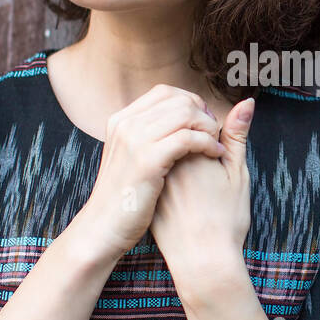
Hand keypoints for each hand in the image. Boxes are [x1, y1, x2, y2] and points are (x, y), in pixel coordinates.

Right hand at [76, 84, 225, 262]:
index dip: (191, 102)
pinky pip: (188, 138)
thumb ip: (148, 135)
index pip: (164, 92)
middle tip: (215, 134)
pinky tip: (216, 155)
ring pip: (186, 114)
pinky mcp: (147, 161)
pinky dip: (207, 143)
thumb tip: (174, 119)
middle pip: (178, 100)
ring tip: (216, 145)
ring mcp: (134, 140)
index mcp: (121, 120)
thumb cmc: (124, 197)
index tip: (204, 122)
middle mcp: (126, 124)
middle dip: (203, 114)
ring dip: (209, 128)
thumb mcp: (131, 158)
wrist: (103, 227)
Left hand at [150, 96, 253, 298]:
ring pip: (168, 157)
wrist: (203, 262)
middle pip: (178, 137)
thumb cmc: (226, 219)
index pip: (196, 124)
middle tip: (209, 183)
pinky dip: (169, 182)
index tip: (219, 168)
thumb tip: (247, 101)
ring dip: (181, 165)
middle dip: (194, 150)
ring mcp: (152, 176)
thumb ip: (237, 135)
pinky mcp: (145, 193)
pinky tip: (183, 203)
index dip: (213, 143)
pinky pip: (156, 175)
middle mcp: (165, 159)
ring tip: (198, 194)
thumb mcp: (238, 174)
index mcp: (188, 149)